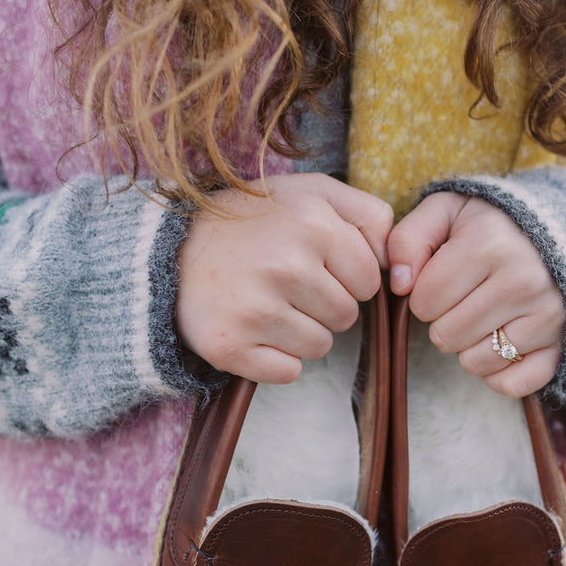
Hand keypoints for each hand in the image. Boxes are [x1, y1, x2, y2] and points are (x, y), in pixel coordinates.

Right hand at [176, 172, 392, 382]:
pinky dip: (275, 360)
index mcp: (311, 224)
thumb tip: (397, 263)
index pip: (368, 281)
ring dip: (301, 333)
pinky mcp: (231, 347)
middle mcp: (285, 265)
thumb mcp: (311, 193)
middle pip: (346, 318)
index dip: (346, 277)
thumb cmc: (252, 221)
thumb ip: (367, 214)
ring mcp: (256, 309)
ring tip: (268, 305)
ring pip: (320, 347)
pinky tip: (254, 330)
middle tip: (286, 286)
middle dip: (325, 306)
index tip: (315, 265)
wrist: (167, 251)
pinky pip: (288, 372)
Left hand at [387, 192, 564, 396]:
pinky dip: (498, 373)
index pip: (423, 301)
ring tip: (485, 315)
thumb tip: (399, 285)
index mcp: (489, 244)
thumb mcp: (447, 211)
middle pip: (445, 336)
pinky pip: (511, 385)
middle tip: (465, 297)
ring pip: (474, 363)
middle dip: (445, 320)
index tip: (443, 279)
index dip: (423, 295)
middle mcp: (523, 281)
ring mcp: (547, 317)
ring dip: (469, 345)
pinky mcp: (561, 346)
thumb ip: (408, 239)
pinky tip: (502, 342)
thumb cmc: (495, 224)